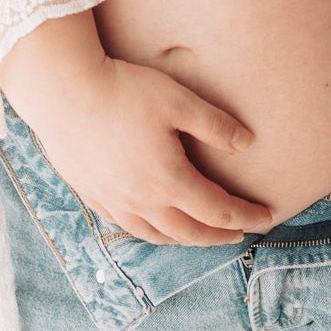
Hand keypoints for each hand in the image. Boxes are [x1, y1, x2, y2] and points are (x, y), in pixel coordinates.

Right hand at [0, 21, 273, 245]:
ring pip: (157, 235)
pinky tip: (154, 223)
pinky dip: (151, 232)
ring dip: (185, 239)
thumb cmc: (124, 92)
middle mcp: (142, 201)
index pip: (217, 209)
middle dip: (218, 235)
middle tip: (240, 233)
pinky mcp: (93, 195)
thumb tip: (249, 143)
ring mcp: (114, 202)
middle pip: (189, 232)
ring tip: (201, 234)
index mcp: (168, 180)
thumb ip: (216, 125)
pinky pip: (129, 227)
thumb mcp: (179, 101)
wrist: (64, 94)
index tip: (267, 217)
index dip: (245, 215)